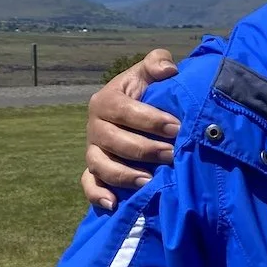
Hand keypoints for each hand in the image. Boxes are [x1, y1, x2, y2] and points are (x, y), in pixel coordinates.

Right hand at [83, 48, 180, 209]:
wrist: (135, 113)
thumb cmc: (145, 93)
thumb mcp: (149, 73)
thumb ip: (157, 62)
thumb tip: (168, 69)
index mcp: (106, 101)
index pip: (126, 111)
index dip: (151, 120)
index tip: (178, 127)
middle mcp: (95, 127)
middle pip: (116, 142)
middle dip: (146, 149)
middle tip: (173, 154)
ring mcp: (93, 150)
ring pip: (101, 166)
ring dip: (125, 175)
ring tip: (150, 181)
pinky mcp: (93, 170)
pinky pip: (89, 185)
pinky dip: (98, 195)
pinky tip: (114, 204)